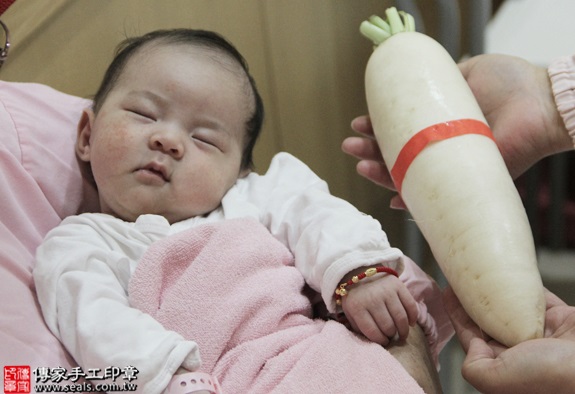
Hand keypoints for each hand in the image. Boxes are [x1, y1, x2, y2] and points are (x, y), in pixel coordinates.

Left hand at [341, 274, 417, 345]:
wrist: (361, 271)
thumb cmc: (356, 296)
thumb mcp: (349, 311)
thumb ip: (357, 326)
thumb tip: (371, 342)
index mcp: (357, 307)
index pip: (373, 332)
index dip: (381, 341)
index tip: (384, 342)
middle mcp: (372, 299)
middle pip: (388, 326)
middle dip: (391, 336)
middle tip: (392, 337)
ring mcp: (386, 291)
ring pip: (400, 318)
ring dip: (403, 330)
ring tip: (402, 334)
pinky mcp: (398, 285)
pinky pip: (410, 306)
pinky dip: (413, 318)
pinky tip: (410, 323)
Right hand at [342, 54, 572, 203]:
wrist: (541, 102)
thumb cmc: (510, 84)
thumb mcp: (468, 71)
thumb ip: (443, 77)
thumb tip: (415, 78)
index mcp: (439, 124)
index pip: (400, 132)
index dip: (378, 129)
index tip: (359, 123)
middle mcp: (442, 148)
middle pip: (398, 155)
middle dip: (370, 152)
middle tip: (350, 146)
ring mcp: (452, 167)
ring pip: (409, 176)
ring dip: (380, 173)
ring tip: (358, 164)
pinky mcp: (466, 182)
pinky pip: (434, 198)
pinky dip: (412, 202)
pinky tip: (393, 200)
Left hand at [443, 286, 574, 393]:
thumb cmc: (553, 378)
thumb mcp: (499, 380)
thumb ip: (476, 367)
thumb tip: (471, 345)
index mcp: (505, 370)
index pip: (473, 338)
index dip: (458, 314)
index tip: (448, 291)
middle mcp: (522, 354)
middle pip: (491, 320)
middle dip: (476, 300)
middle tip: (463, 275)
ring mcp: (543, 336)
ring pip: (513, 308)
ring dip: (498, 291)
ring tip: (482, 271)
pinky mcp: (563, 321)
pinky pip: (540, 300)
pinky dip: (529, 287)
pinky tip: (514, 274)